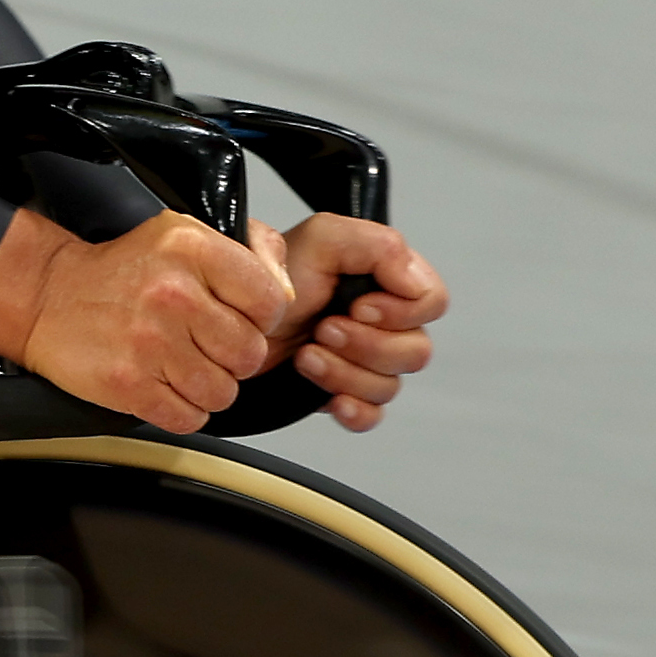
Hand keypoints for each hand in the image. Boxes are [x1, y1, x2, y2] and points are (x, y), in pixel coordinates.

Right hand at [0, 207, 289, 433]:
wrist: (48, 295)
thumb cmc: (121, 270)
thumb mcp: (184, 234)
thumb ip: (250, 254)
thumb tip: (287, 293)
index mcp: (192, 250)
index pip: (269, 301)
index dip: (262, 318)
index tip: (240, 317)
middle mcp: (173, 295)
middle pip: (250, 354)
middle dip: (234, 357)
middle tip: (209, 346)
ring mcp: (149, 343)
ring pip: (223, 392)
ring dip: (209, 387)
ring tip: (185, 368)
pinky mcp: (129, 385)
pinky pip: (188, 418)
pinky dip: (183, 410)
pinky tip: (166, 387)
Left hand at [260, 212, 446, 431]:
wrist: (223, 325)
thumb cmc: (266, 278)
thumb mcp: (319, 240)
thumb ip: (377, 246)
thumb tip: (416, 282)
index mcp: (384, 281)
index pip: (432, 302)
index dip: (402, 311)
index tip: (360, 306)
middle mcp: (382, 323)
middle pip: (417, 351)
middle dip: (366, 344)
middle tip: (323, 330)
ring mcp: (362, 361)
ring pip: (391, 385)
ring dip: (346, 372)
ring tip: (307, 355)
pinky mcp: (342, 392)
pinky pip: (372, 416)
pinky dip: (354, 410)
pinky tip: (330, 399)